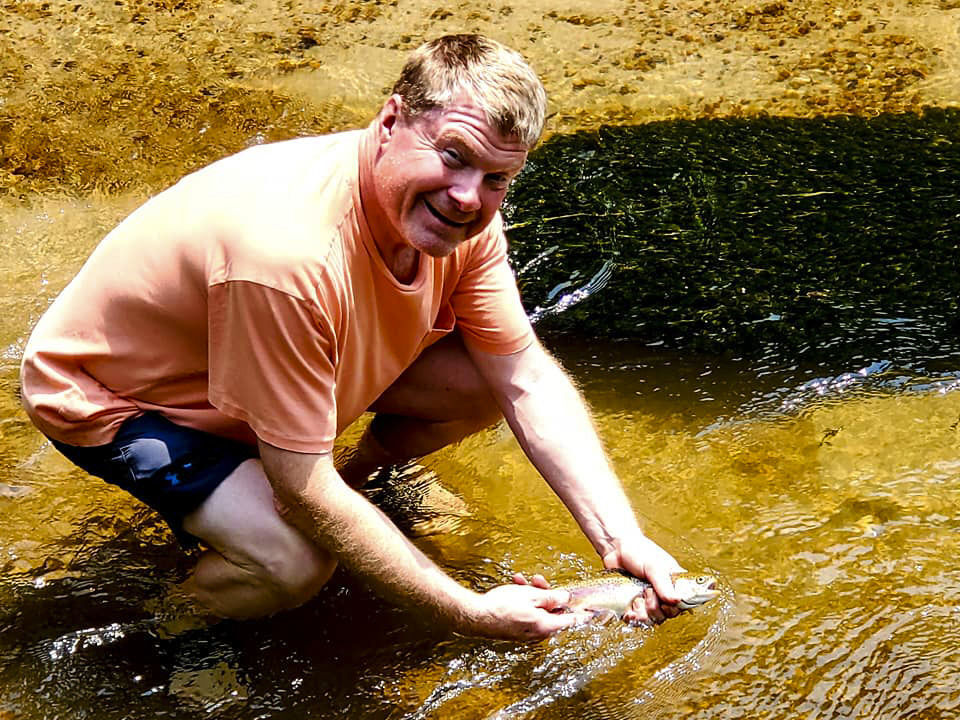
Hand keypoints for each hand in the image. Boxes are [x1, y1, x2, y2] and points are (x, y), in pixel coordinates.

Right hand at [465, 579, 592, 640]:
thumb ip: (551, 597)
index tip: (593, 611)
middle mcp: (538, 633)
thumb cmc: (502, 606)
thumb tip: (566, 597)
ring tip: (522, 581)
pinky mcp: (516, 629)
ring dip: (533, 594)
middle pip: (553, 612)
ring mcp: (526, 633)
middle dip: (548, 594)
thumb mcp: (530, 595)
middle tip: (539, 581)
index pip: (571, 621)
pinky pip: (526, 613)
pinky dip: (523, 601)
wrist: (476, 616)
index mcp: (545, 626)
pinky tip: (515, 587)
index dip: (582, 613)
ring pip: (538, 610)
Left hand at [602, 531, 685, 625]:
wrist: (616, 549)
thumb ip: (664, 584)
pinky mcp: (632, 603)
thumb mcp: (655, 567)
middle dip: (655, 609)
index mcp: (673, 584)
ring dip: (643, 614)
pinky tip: (629, 612)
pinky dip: (632, 618)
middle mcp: (661, 594)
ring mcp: (646, 599)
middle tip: (647, 593)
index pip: (681, 605)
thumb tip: (677, 601)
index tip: (664, 602)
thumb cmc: (639, 552)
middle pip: (664, 615)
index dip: (673, 608)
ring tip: (636, 600)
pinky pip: (635, 619)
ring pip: (650, 619)